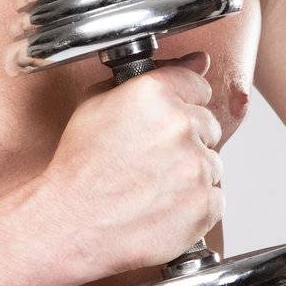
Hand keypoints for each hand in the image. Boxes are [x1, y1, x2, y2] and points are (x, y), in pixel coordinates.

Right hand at [37, 51, 223, 280]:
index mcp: (153, 94)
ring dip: (189, 174)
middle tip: (151, 160)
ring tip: (151, 187)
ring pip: (212, 164)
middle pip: (208, 125)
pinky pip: (214, 199)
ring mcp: (196, 167)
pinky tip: (161, 206)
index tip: (168, 120)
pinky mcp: (205, 205)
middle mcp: (180, 126)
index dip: (182, 102)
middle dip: (186, 140)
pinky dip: (194, 205)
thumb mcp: (94, 105)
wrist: (71, 224)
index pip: (197, 84)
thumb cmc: (78, 168)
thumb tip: (195, 61)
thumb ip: (148, 77)